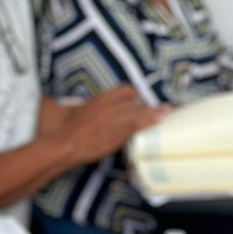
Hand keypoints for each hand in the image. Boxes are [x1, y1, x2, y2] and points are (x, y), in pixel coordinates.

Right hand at [51, 87, 165, 163]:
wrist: (65, 143)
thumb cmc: (66, 130)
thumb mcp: (76, 112)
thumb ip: (88, 109)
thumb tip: (92, 113)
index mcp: (100, 98)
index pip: (125, 90)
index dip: (135, 96)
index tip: (141, 101)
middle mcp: (111, 105)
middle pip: (136, 102)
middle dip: (148, 106)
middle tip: (163, 109)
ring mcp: (116, 117)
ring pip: (140, 111)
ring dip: (154, 113)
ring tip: (167, 113)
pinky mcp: (119, 131)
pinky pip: (138, 124)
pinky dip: (150, 122)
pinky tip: (159, 121)